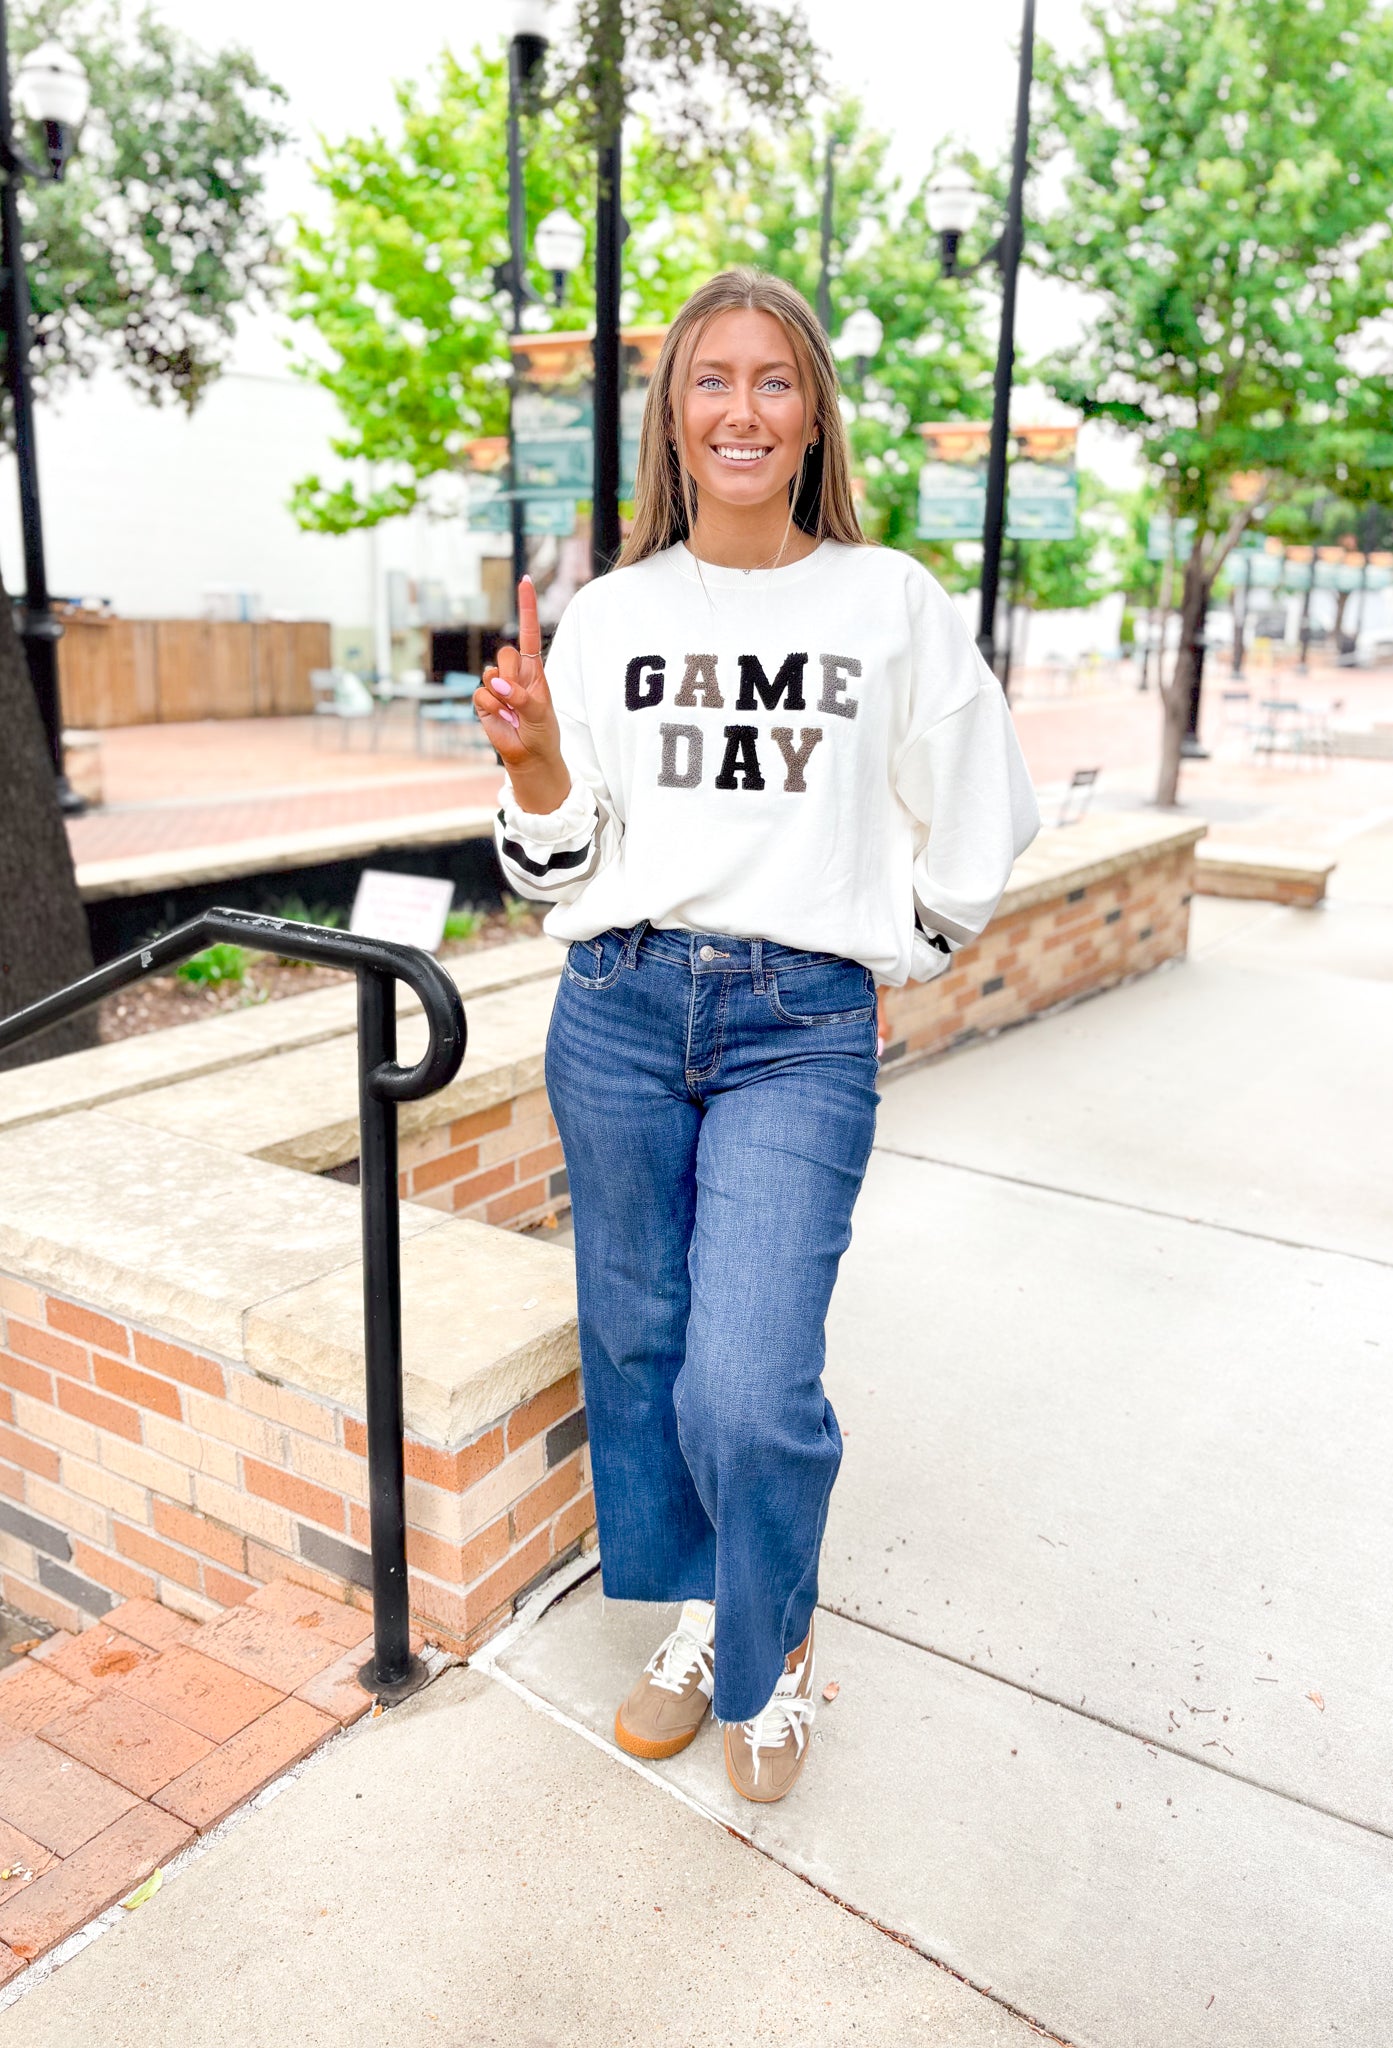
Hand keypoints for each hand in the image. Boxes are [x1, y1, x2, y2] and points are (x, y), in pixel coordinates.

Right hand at [474, 575, 571, 813]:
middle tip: (520, 696)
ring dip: (502, 694)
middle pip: (505, 653)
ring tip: (513, 711)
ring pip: (491, 674)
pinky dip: (492, 708)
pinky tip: (502, 718)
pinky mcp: (483, 701)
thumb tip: (497, 685)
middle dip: (512, 673)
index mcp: (534, 669)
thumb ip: (521, 696)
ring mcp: (497, 686)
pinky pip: (480, 694)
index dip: (526, 607)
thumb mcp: (540, 712)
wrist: (529, 756)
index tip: (525, 580)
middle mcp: (514, 673)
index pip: (529, 632)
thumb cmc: (542, 731)